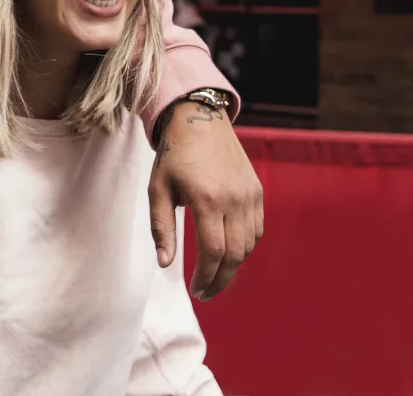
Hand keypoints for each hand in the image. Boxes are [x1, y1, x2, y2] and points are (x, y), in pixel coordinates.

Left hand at [148, 99, 263, 300]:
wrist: (199, 121)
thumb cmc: (173, 156)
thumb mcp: (158, 189)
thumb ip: (161, 227)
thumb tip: (164, 264)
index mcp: (208, 199)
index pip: (214, 252)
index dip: (206, 277)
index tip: (196, 291)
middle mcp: (235, 199)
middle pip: (236, 254)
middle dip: (221, 280)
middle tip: (206, 293)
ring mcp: (250, 195)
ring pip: (249, 245)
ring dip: (234, 266)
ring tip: (215, 277)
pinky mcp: (257, 191)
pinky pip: (256, 229)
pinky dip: (245, 247)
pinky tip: (229, 254)